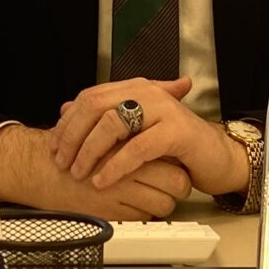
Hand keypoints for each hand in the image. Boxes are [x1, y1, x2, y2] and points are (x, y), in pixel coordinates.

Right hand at [0, 120, 192, 222]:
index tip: (179, 166)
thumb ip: (143, 111)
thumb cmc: (74, 145)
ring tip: (157, 197)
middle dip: (180, 188)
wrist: (43, 168)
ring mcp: (121, 190)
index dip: (181, 166)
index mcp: (130, 141)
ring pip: (162, 205)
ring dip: (163, 203)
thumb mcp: (106, 121)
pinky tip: (136, 204)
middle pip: (175, 183)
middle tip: (177, 186)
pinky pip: (141, 217)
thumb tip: (179, 85)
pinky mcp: (111, 211)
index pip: (174, 160)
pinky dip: (143, 213)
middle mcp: (129, 166)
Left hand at [48, 78, 250, 203]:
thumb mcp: (134, 129)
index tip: (54, 146)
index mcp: (134, 88)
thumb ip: (104, 117)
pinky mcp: (177, 132)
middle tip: (62, 162)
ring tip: (79, 173)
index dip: (67, 122)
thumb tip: (65, 110)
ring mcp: (163, 110)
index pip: (89, 97)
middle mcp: (147, 93)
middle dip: (72, 136)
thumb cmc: (173, 144)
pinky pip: (138, 148)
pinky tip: (103, 180)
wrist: (215, 156)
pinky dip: (116, 166)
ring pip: (113, 123)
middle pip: (95, 106)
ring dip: (89, 151)